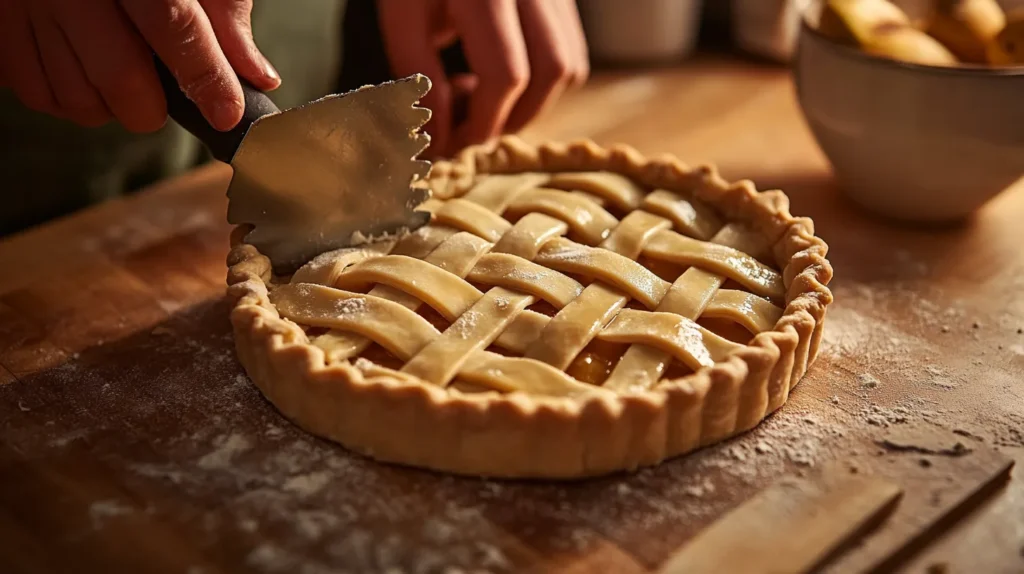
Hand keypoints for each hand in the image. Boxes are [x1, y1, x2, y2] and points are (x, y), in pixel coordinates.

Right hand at [0, 0, 279, 132]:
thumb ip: (224, 16)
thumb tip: (258, 77)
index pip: (173, 27)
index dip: (206, 78)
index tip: (227, 113)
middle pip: (120, 77)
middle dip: (154, 109)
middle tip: (167, 100)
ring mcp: (24, 5)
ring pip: (77, 97)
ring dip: (111, 108)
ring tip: (125, 78)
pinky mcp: (0, 27)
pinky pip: (37, 94)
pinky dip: (70, 100)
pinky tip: (85, 72)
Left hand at [377, 0, 588, 156]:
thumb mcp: (402, 11)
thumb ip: (418, 74)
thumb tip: (442, 137)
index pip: (506, 74)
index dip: (482, 122)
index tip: (452, 143)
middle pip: (551, 72)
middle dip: (514, 117)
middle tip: (472, 131)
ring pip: (570, 63)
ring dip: (534, 101)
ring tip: (486, 103)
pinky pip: (569, 45)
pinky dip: (542, 76)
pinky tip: (502, 74)